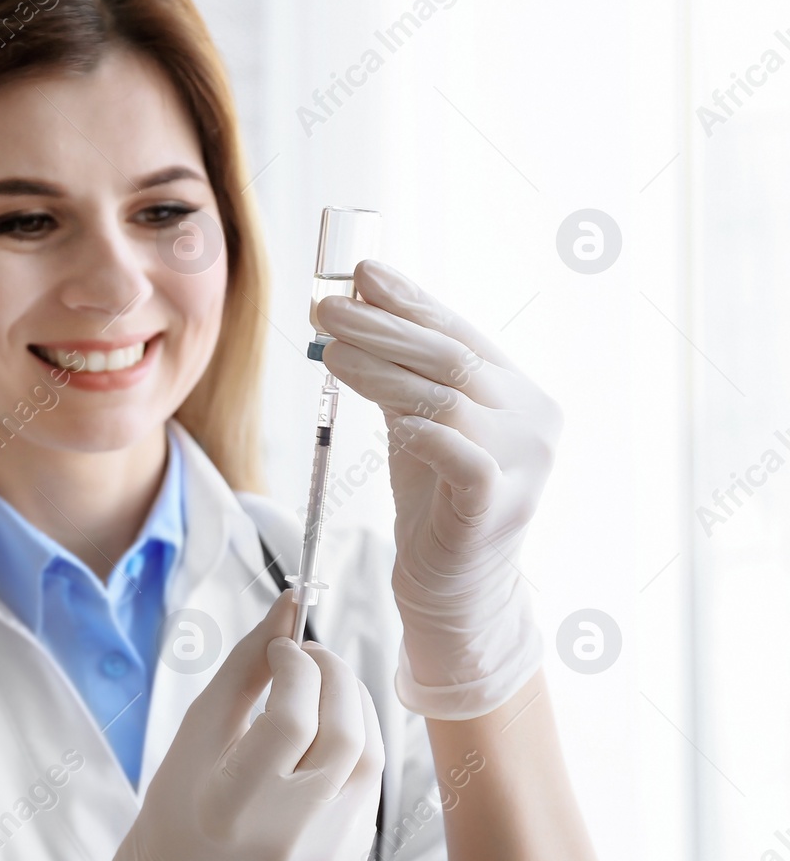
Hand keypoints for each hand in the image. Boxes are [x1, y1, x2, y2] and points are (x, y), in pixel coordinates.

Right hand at [81, 590, 383, 860]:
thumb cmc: (184, 795)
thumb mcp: (199, 724)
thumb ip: (247, 664)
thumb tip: (289, 605)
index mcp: (232, 806)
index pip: (290, 721)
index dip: (296, 669)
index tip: (282, 649)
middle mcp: (284, 838)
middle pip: (345, 736)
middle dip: (336, 677)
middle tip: (312, 657)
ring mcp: (322, 854)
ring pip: (371, 757)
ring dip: (355, 706)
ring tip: (323, 689)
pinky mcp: (347, 860)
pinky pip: (371, 785)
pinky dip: (355, 745)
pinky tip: (322, 739)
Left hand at [317, 257, 553, 718]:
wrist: (454, 588)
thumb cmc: (434, 500)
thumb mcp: (417, 424)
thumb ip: (402, 371)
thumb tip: (359, 303)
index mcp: (519, 393)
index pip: (459, 333)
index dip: (410, 300)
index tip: (362, 272)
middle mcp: (532, 420)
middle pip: (449, 358)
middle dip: (383, 326)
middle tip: (327, 307)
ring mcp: (522, 463)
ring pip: (445, 398)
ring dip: (380, 368)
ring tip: (329, 349)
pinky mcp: (495, 504)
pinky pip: (459, 455)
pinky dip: (421, 430)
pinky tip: (380, 410)